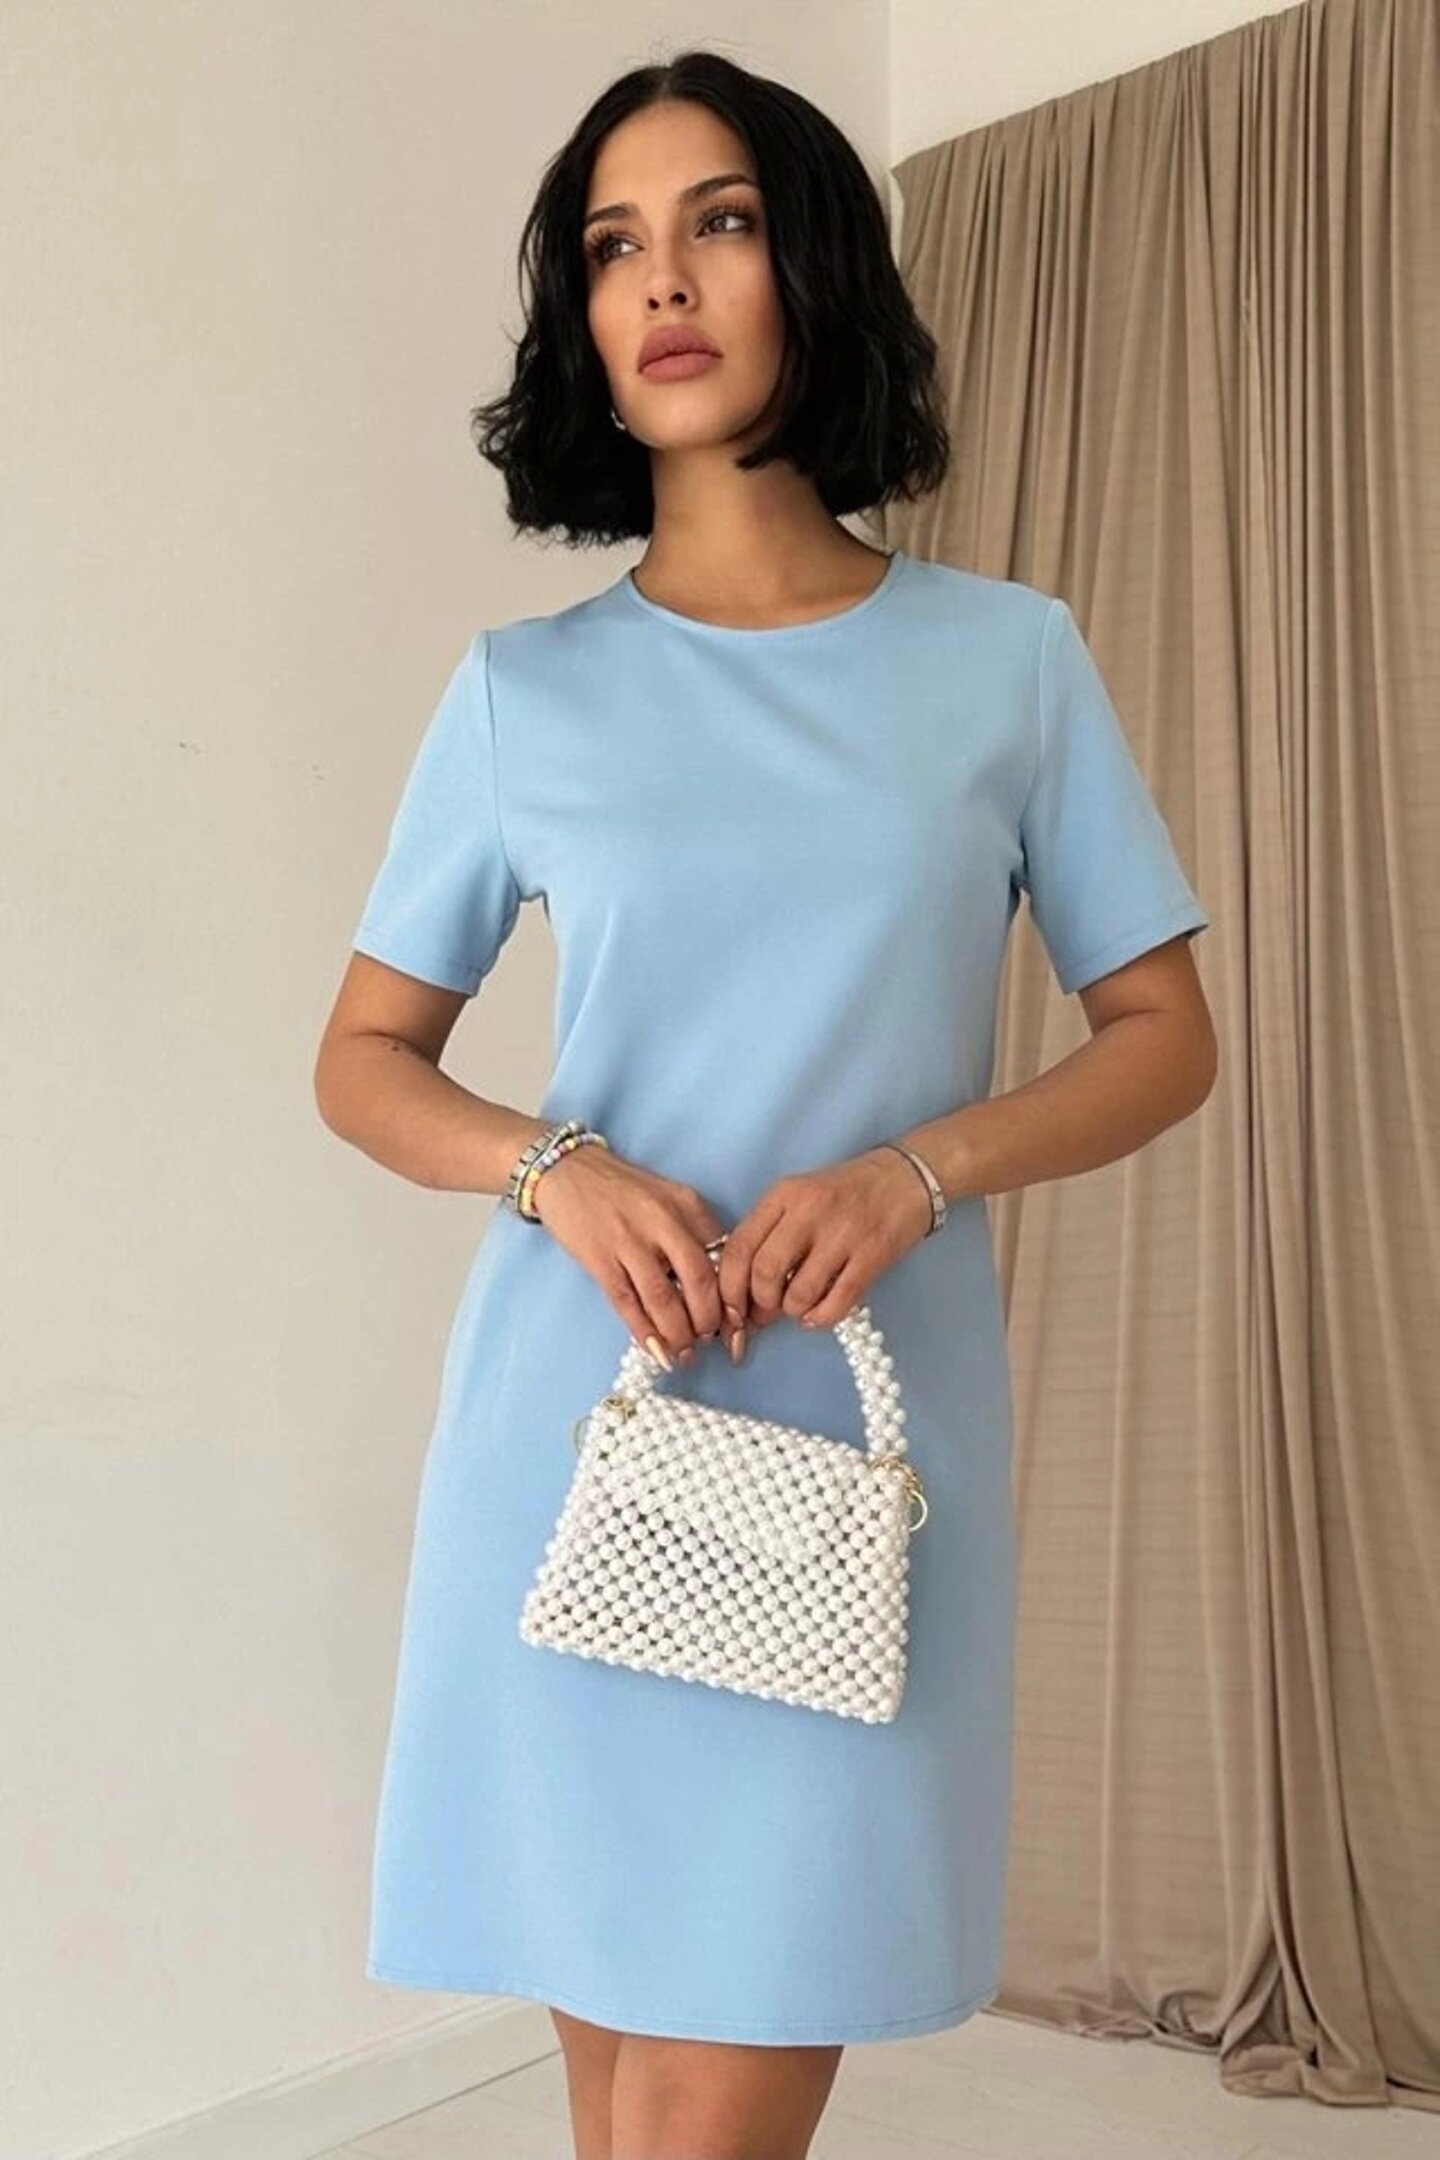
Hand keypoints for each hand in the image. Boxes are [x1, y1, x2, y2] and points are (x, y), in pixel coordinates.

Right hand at [530, 1143, 729, 1367]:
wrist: (566, 1171)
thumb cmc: (621, 1189)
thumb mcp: (668, 1197)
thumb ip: (694, 1230)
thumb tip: (716, 1284)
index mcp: (686, 1205)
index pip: (722, 1256)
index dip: (733, 1295)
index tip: (737, 1323)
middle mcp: (662, 1221)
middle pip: (699, 1280)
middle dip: (708, 1320)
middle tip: (709, 1340)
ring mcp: (628, 1241)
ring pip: (663, 1299)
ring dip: (677, 1334)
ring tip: (684, 1353)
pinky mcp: (599, 1259)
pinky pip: (627, 1304)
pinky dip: (644, 1332)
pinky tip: (656, 1349)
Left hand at [716, 1147, 934, 1335]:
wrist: (905, 1178)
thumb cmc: (845, 1192)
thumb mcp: (800, 1198)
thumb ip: (769, 1237)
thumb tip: (745, 1296)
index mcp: (784, 1195)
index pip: (739, 1247)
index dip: (729, 1287)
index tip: (731, 1308)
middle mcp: (809, 1211)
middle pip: (765, 1273)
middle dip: (761, 1303)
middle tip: (768, 1311)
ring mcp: (843, 1234)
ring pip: (799, 1294)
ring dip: (793, 1311)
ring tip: (799, 1305)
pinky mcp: (872, 1256)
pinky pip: (836, 1304)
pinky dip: (820, 1318)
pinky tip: (818, 1313)